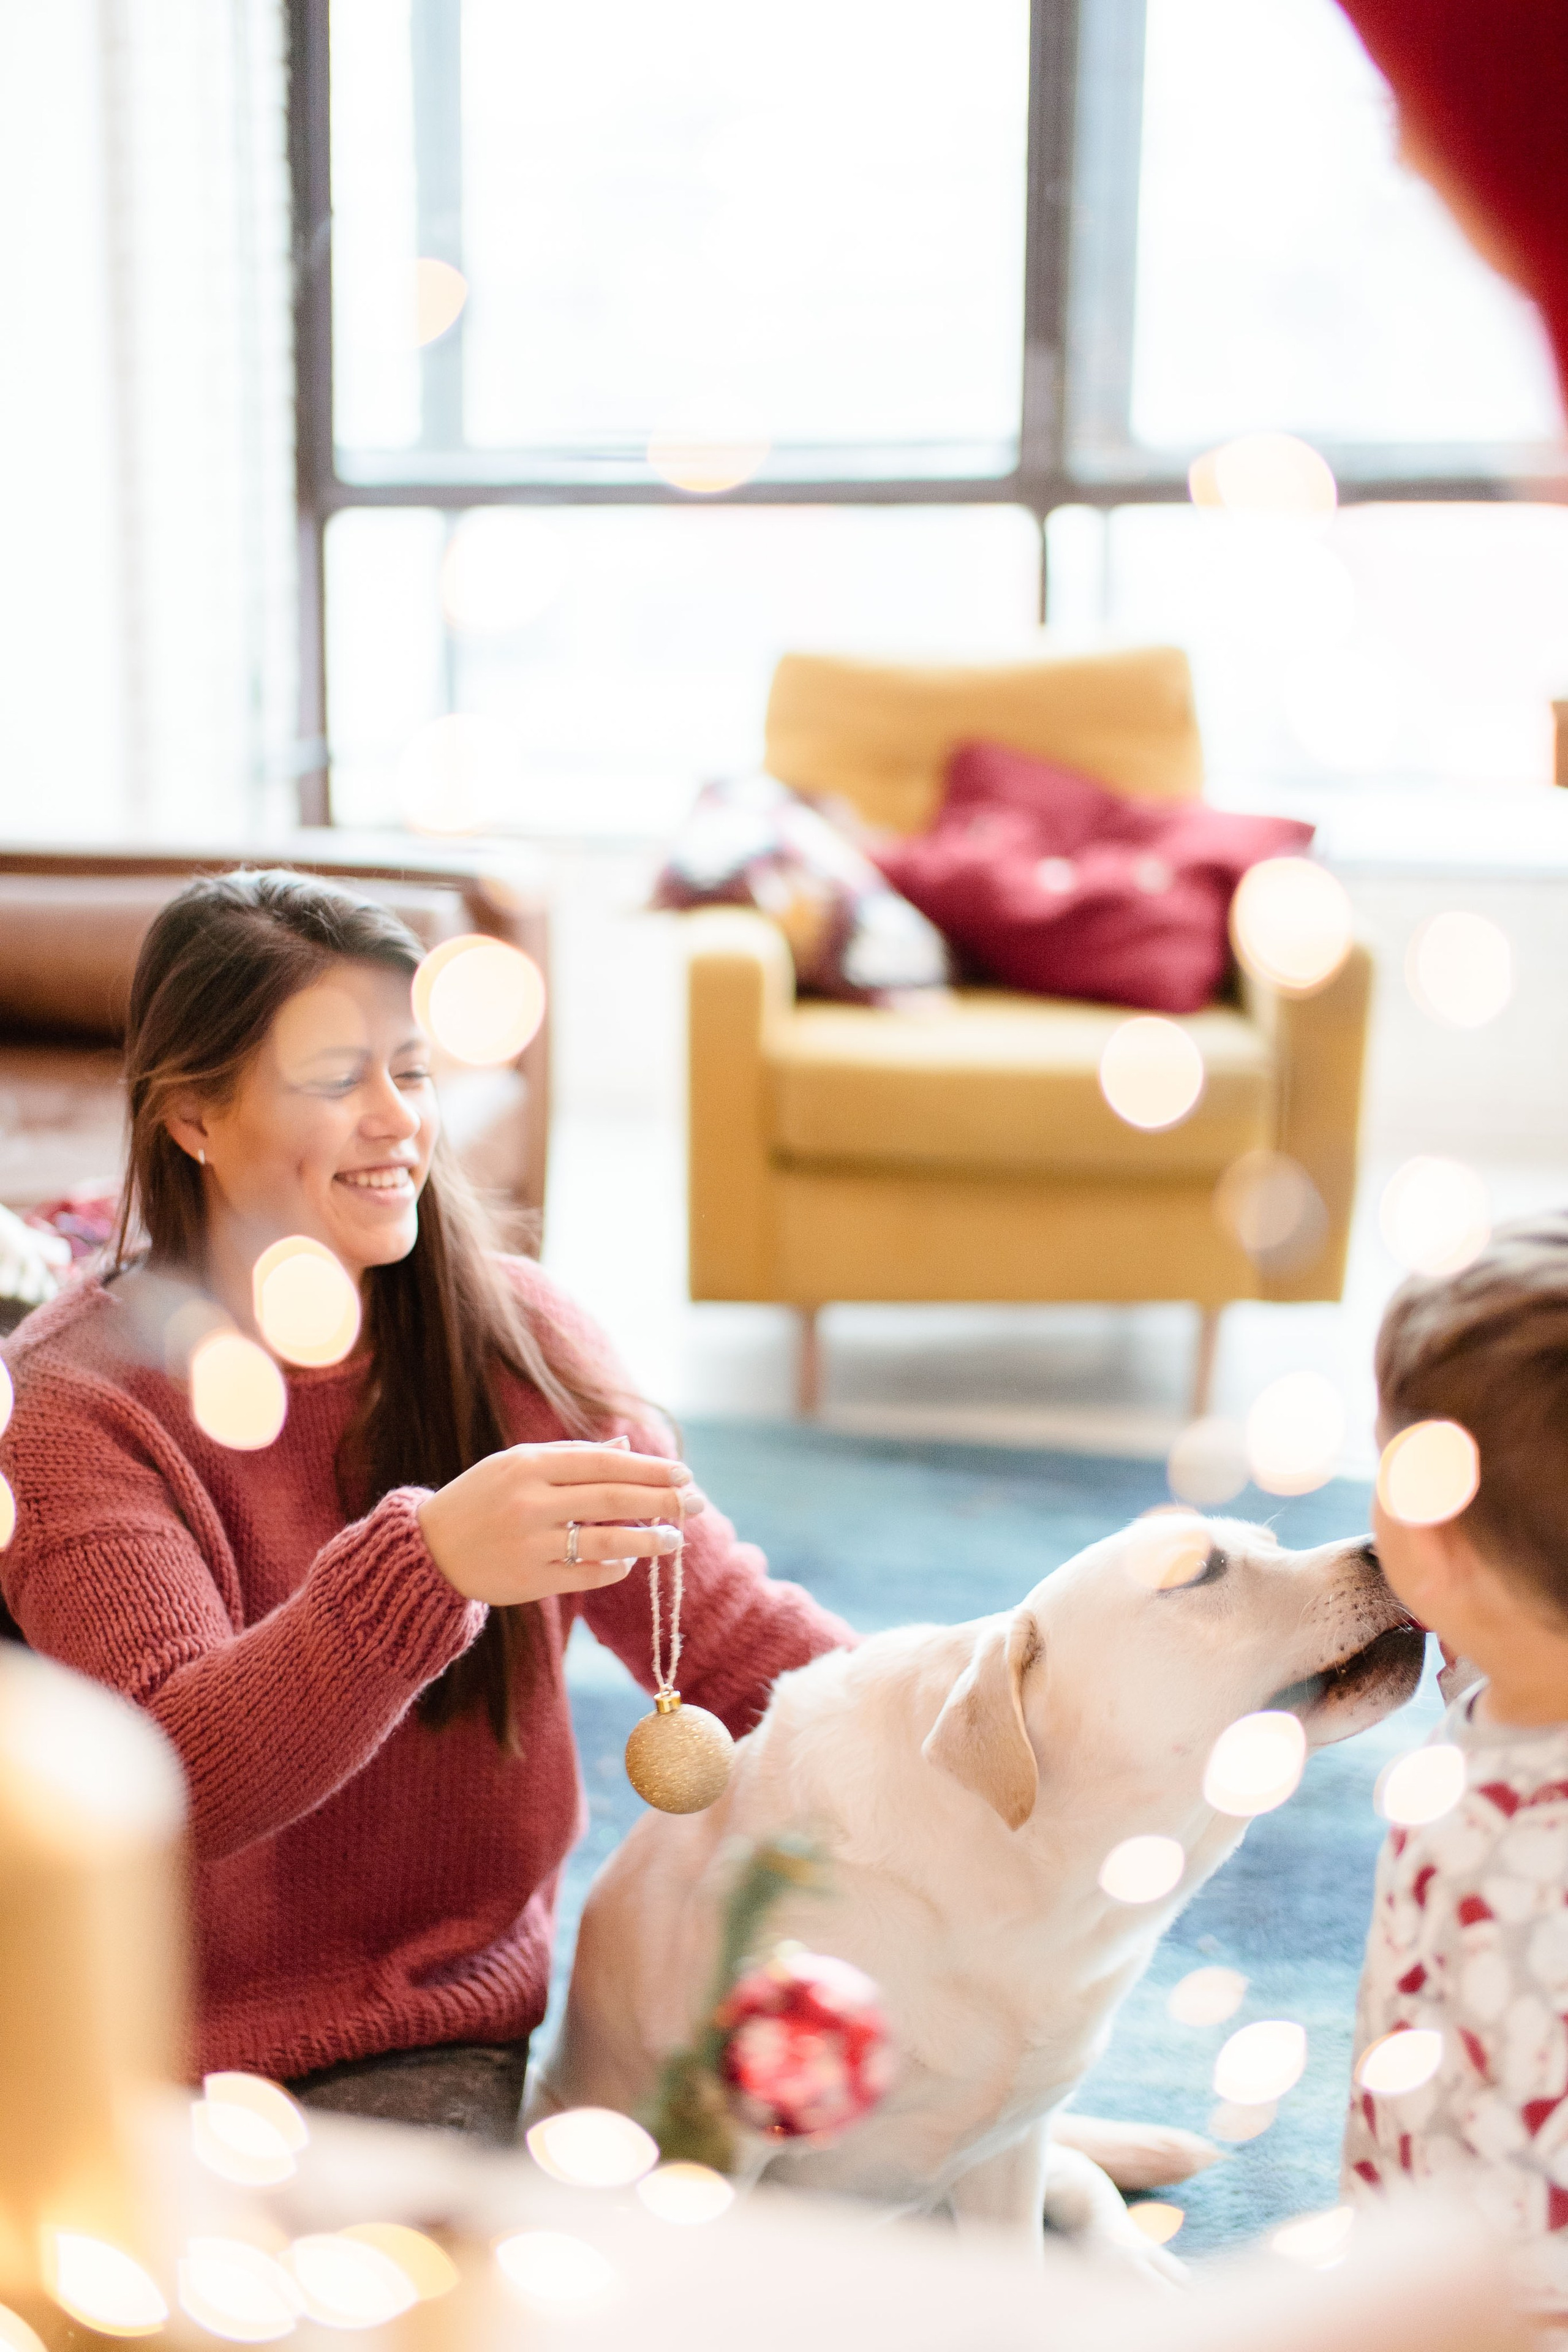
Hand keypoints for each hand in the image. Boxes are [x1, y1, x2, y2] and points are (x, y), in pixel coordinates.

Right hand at [415, 1441, 703, 1606]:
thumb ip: (571, 1457)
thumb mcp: (517, 1464)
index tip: (683, 1474)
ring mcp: (530, 1543)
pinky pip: (584, 1575)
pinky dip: (613, 1570)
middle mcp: (530, 1501)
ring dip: (647, 1540)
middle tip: (697, 1503)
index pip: (604, 1463)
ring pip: (604, 1541)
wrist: (429, 1550)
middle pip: (612, 1499)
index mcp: (529, 1464)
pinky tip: (629, 1564)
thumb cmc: (481, 1499)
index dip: (648, 1469)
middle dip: (661, 1501)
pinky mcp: (529, 1580)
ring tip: (675, 1538)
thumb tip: (626, 1448)